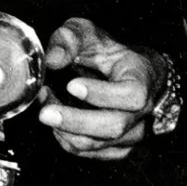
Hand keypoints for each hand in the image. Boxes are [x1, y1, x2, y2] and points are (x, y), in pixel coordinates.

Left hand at [37, 17, 165, 159]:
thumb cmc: (110, 53)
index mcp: (140, 80)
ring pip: (97, 143)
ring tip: (45, 104)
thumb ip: (69, 39)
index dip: (101, 94)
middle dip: (75, 121)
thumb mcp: (88, 33)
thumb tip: (53, 59)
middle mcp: (141, 111)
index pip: (131, 95)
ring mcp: (131, 133)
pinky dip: (65, 138)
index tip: (71, 85)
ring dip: (64, 128)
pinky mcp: (116, 147)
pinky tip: (55, 120)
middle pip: (113, 126)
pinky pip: (88, 151)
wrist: (130, 74)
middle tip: (45, 111)